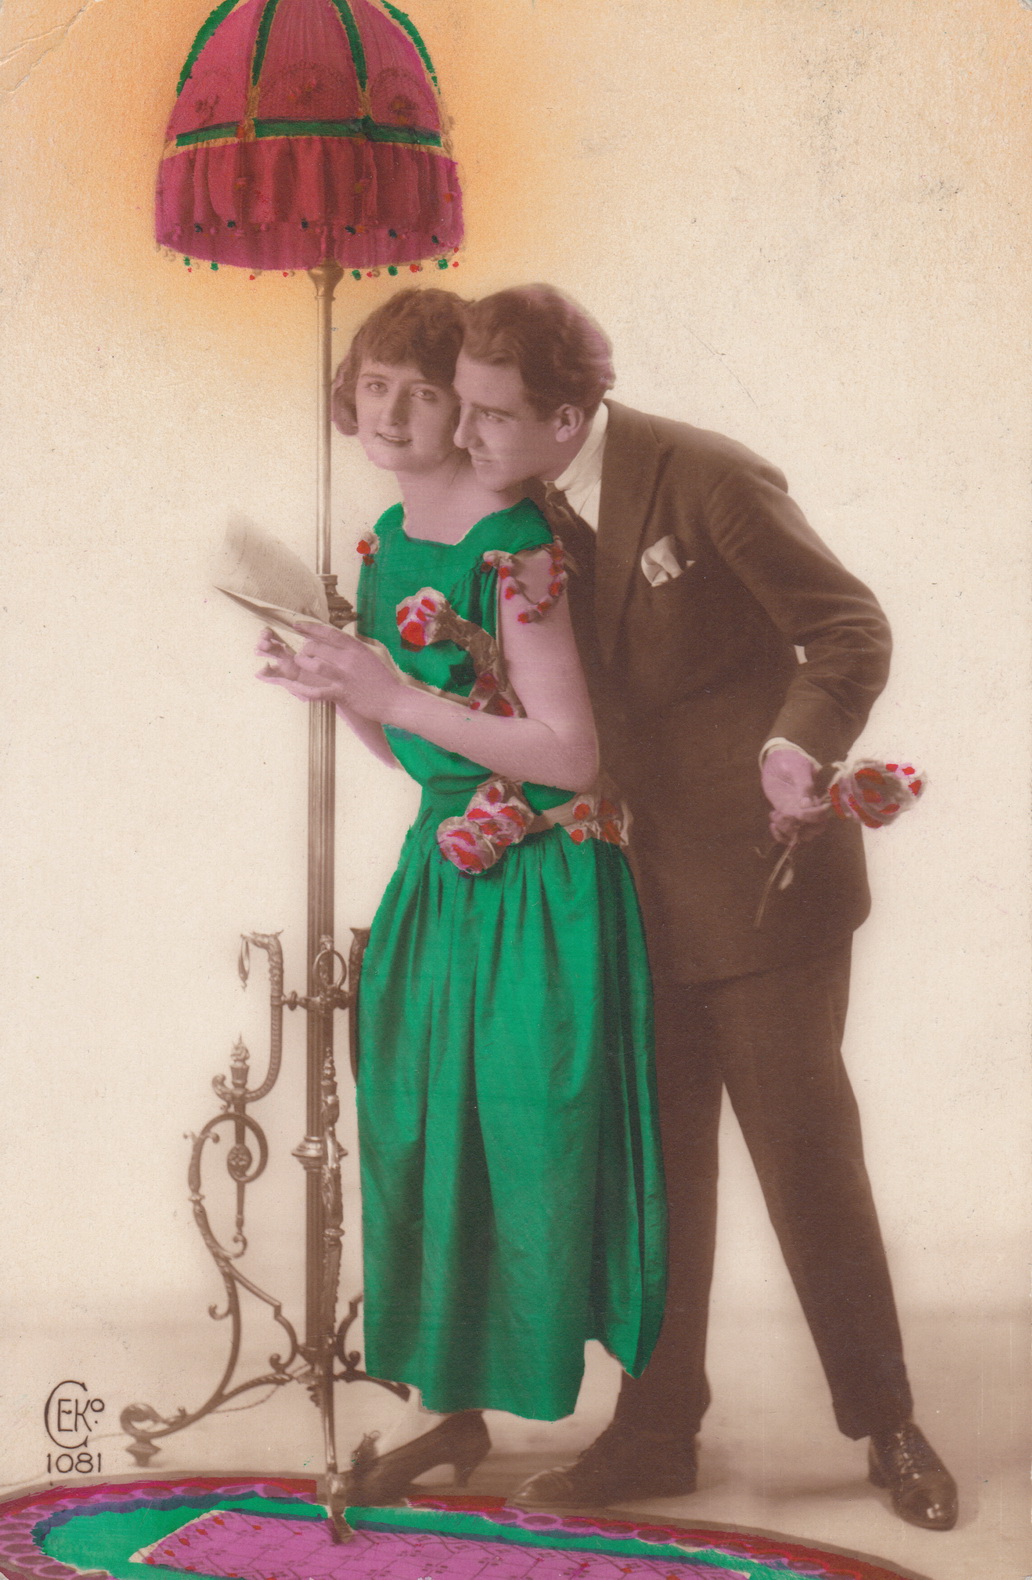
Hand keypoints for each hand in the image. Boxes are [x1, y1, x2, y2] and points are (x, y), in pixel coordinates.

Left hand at [257, 626, 403, 720]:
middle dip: (306, 648)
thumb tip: (340, 640)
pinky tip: (293, 686)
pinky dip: (303, 689)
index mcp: (356, 648)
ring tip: (300, 662)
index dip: (310, 627)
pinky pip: (317, 691)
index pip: (329, 632)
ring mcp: (344, 677)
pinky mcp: (342, 693)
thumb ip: (355, 648)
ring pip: (316, 665)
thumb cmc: (384, 679)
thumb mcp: (371, 656)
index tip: (298, 625)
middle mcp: (349, 660)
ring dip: (303, 662)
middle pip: (318, 647)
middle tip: (304, 652)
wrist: (394, 700)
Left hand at [760, 747, 828, 844]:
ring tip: (775, 816)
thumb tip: (806, 804)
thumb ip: (804, 785)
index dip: (813, 818)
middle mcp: (811, 807)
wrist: (776, 760)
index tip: (799, 813)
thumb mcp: (798, 768)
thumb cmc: (790, 760)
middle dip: (800, 829)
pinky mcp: (787, 815)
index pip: (823, 815)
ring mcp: (798, 812)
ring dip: (787, 831)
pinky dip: (780, 834)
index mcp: (819, 796)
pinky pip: (788, 832)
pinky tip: (772, 822)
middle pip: (815, 829)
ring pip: (800, 834)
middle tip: (784, 816)